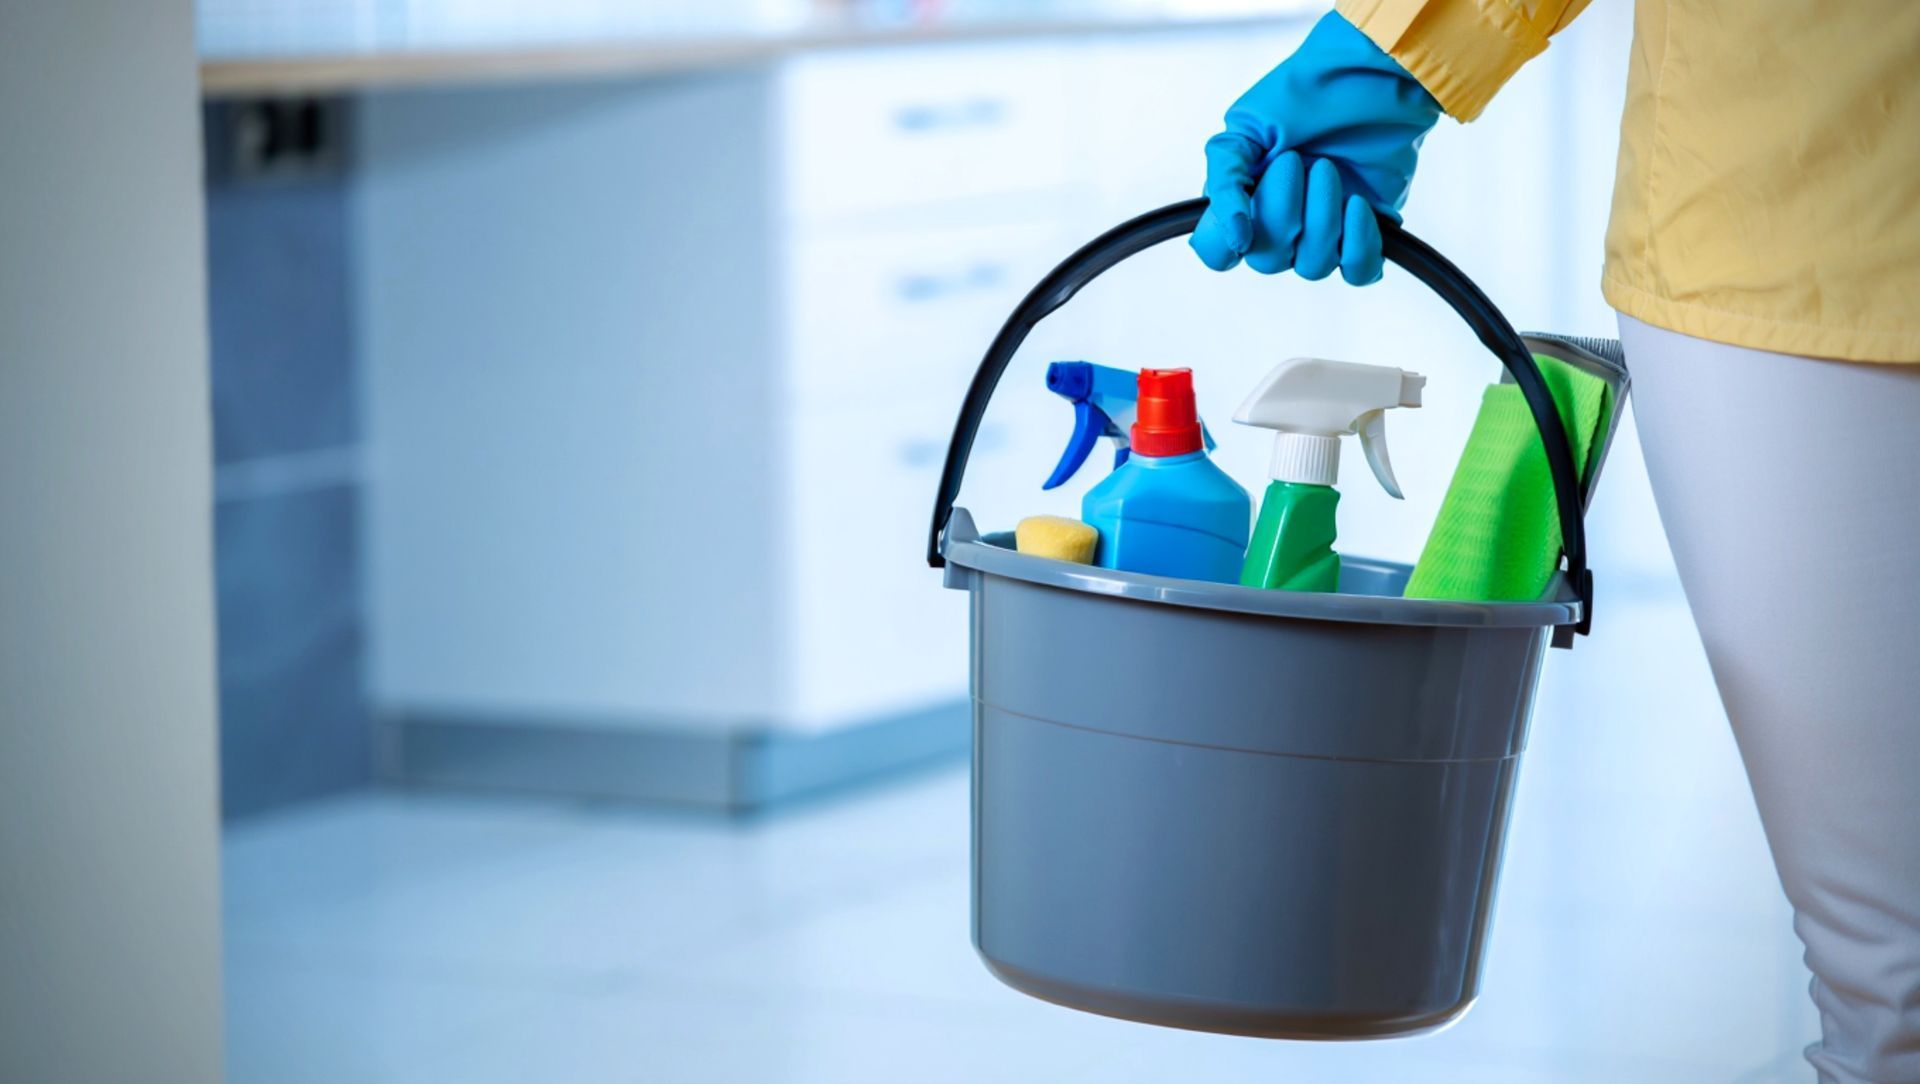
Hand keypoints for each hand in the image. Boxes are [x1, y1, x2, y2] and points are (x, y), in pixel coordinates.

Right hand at [1191, 11, 1440, 283]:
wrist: (1368, 74)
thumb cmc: (1303, 93)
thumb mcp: (1246, 126)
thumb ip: (1226, 178)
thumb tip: (1234, 236)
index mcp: (1241, 201)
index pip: (1218, 253)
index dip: (1225, 245)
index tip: (1243, 223)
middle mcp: (1277, 224)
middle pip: (1266, 259)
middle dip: (1282, 212)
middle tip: (1296, 161)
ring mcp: (1322, 232)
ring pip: (1312, 266)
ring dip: (1322, 218)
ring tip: (1329, 169)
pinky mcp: (1364, 233)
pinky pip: (1358, 270)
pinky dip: (1358, 242)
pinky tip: (1357, 205)